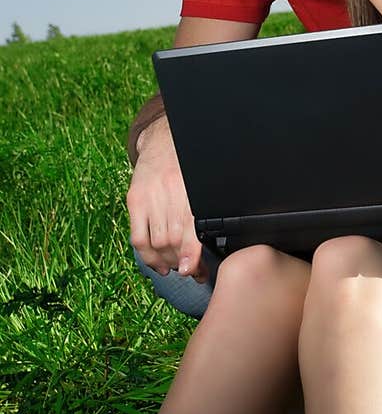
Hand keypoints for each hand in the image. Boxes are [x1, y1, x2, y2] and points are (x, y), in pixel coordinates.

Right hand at [126, 115, 204, 279]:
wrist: (162, 141)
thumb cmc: (187, 167)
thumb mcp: (201, 184)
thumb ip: (205, 211)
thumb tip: (214, 242)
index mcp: (190, 190)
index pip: (189, 229)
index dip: (190, 254)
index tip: (192, 270)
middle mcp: (168, 193)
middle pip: (172, 240)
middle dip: (182, 262)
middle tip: (193, 272)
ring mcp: (148, 197)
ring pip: (156, 242)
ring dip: (167, 262)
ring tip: (177, 268)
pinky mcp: (134, 201)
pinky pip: (138, 237)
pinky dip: (147, 256)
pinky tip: (158, 264)